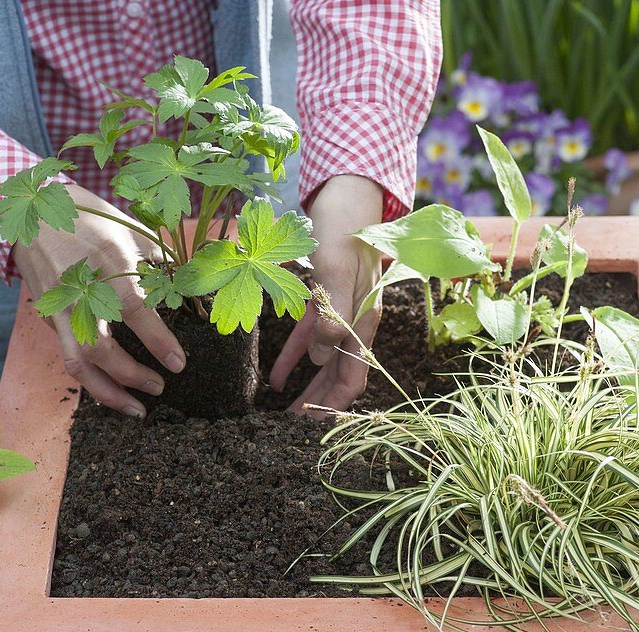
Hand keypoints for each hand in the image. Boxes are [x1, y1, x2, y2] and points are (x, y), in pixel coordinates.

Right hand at [11, 185, 184, 416]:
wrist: (31, 213)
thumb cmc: (92, 219)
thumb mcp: (131, 230)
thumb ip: (159, 262)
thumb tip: (190, 292)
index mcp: (107, 262)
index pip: (135, 310)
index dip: (158, 342)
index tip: (179, 364)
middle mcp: (79, 291)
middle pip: (100, 349)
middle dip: (132, 377)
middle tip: (160, 388)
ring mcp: (60, 308)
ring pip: (78, 364)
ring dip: (107, 393)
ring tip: (136, 409)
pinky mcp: (49, 318)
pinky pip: (71, 356)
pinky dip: (93, 379)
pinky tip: (114, 390)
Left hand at [270, 175, 383, 416]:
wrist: (348, 194)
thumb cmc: (346, 228)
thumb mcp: (335, 268)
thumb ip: (331, 313)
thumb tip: (320, 356)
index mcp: (363, 321)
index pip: (354, 377)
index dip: (334, 406)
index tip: (309, 425)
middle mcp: (354, 323)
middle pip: (339, 377)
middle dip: (319, 406)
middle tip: (289, 430)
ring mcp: (339, 313)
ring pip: (323, 363)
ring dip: (307, 389)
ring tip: (283, 414)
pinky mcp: (323, 300)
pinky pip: (307, 338)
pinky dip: (293, 359)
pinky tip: (275, 379)